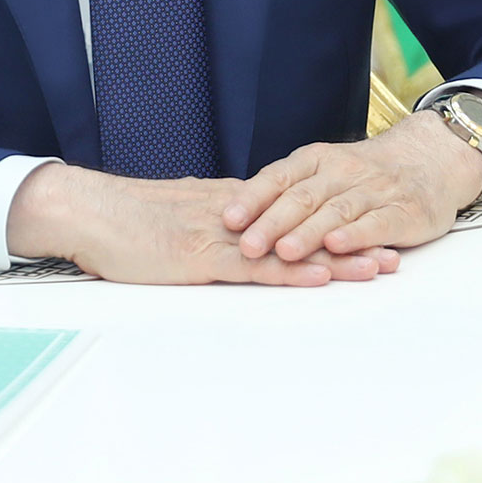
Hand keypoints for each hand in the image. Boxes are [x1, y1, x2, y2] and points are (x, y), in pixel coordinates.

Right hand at [6, 164, 399, 286]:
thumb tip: (239, 233)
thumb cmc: (124, 219)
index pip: (293, 212)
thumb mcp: (176, 218)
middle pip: (302, 227)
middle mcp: (232, 215)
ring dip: (335, 260)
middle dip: (350, 240)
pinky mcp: (198, 259)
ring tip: (377, 268)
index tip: (371, 229)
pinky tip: (318, 278)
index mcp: (227, 204)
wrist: (87, 211)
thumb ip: (210, 223)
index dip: (334, 221)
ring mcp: (218, 235)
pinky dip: (288, 274)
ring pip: (287, 248)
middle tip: (395, 251)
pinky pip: (252, 268)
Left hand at [221, 110, 481, 263]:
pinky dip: (355, 235)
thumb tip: (239, 215)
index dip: (254, 198)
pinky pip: (375, 223)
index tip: (228, 219)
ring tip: (284, 251)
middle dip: (273, 222)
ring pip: (335, 211)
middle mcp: (342, 171)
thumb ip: (291, 190)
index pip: (280, 176)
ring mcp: (373, 191)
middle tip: (247, 245)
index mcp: (317, 159)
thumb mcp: (326, 170)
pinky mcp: (402, 212)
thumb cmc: (365, 173)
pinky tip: (337, 246)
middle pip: (303, 197)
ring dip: (308, 232)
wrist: (431, 160)